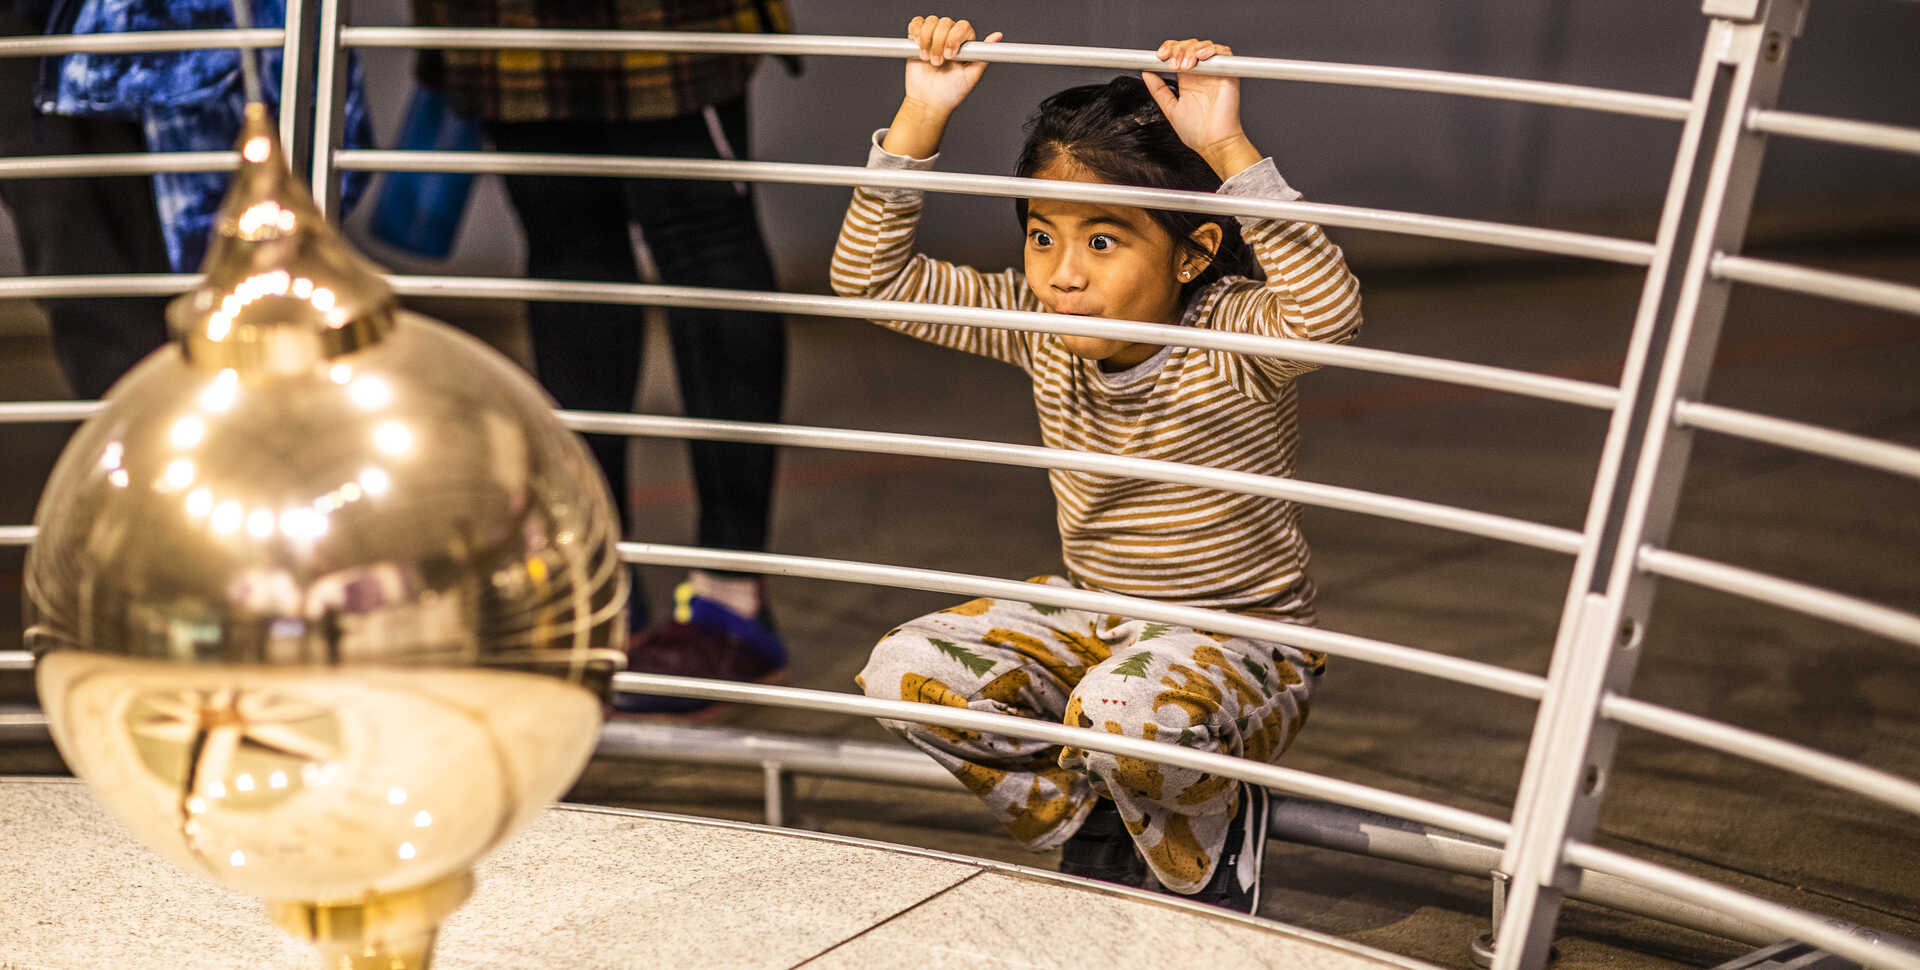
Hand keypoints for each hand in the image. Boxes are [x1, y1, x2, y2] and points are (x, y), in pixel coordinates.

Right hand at [902, 16, 1002, 118]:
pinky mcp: (917, 39)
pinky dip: (916, 32)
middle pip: (945, 22)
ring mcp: (933, 37)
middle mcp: (950, 37)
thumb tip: (998, 36)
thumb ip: (983, 56)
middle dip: (940, 42)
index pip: (963, 26)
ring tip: (927, 59)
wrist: (928, 102)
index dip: (955, 38)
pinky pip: (916, 23)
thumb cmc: (951, 92)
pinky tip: (918, 47)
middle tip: (938, 63)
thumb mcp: (971, 76)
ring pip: (931, 22)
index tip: (950, 56)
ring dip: (927, 40)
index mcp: (964, 44)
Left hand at [1142, 39, 1260, 178]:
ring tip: (1185, 66)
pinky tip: (1201, 57)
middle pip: (1189, 46)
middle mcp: (1201, 74)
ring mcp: (1214, 72)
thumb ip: (1159, 91)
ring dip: (1191, 51)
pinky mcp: (1229, 73)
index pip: (1178, 54)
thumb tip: (1146, 73)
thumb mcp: (1170, 108)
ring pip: (1203, 46)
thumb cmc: (1197, 131)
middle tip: (1173, 64)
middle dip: (1178, 49)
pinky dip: (1211, 50)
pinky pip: (1224, 52)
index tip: (1159, 56)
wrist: (1214, 143)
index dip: (1169, 49)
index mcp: (1187, 80)